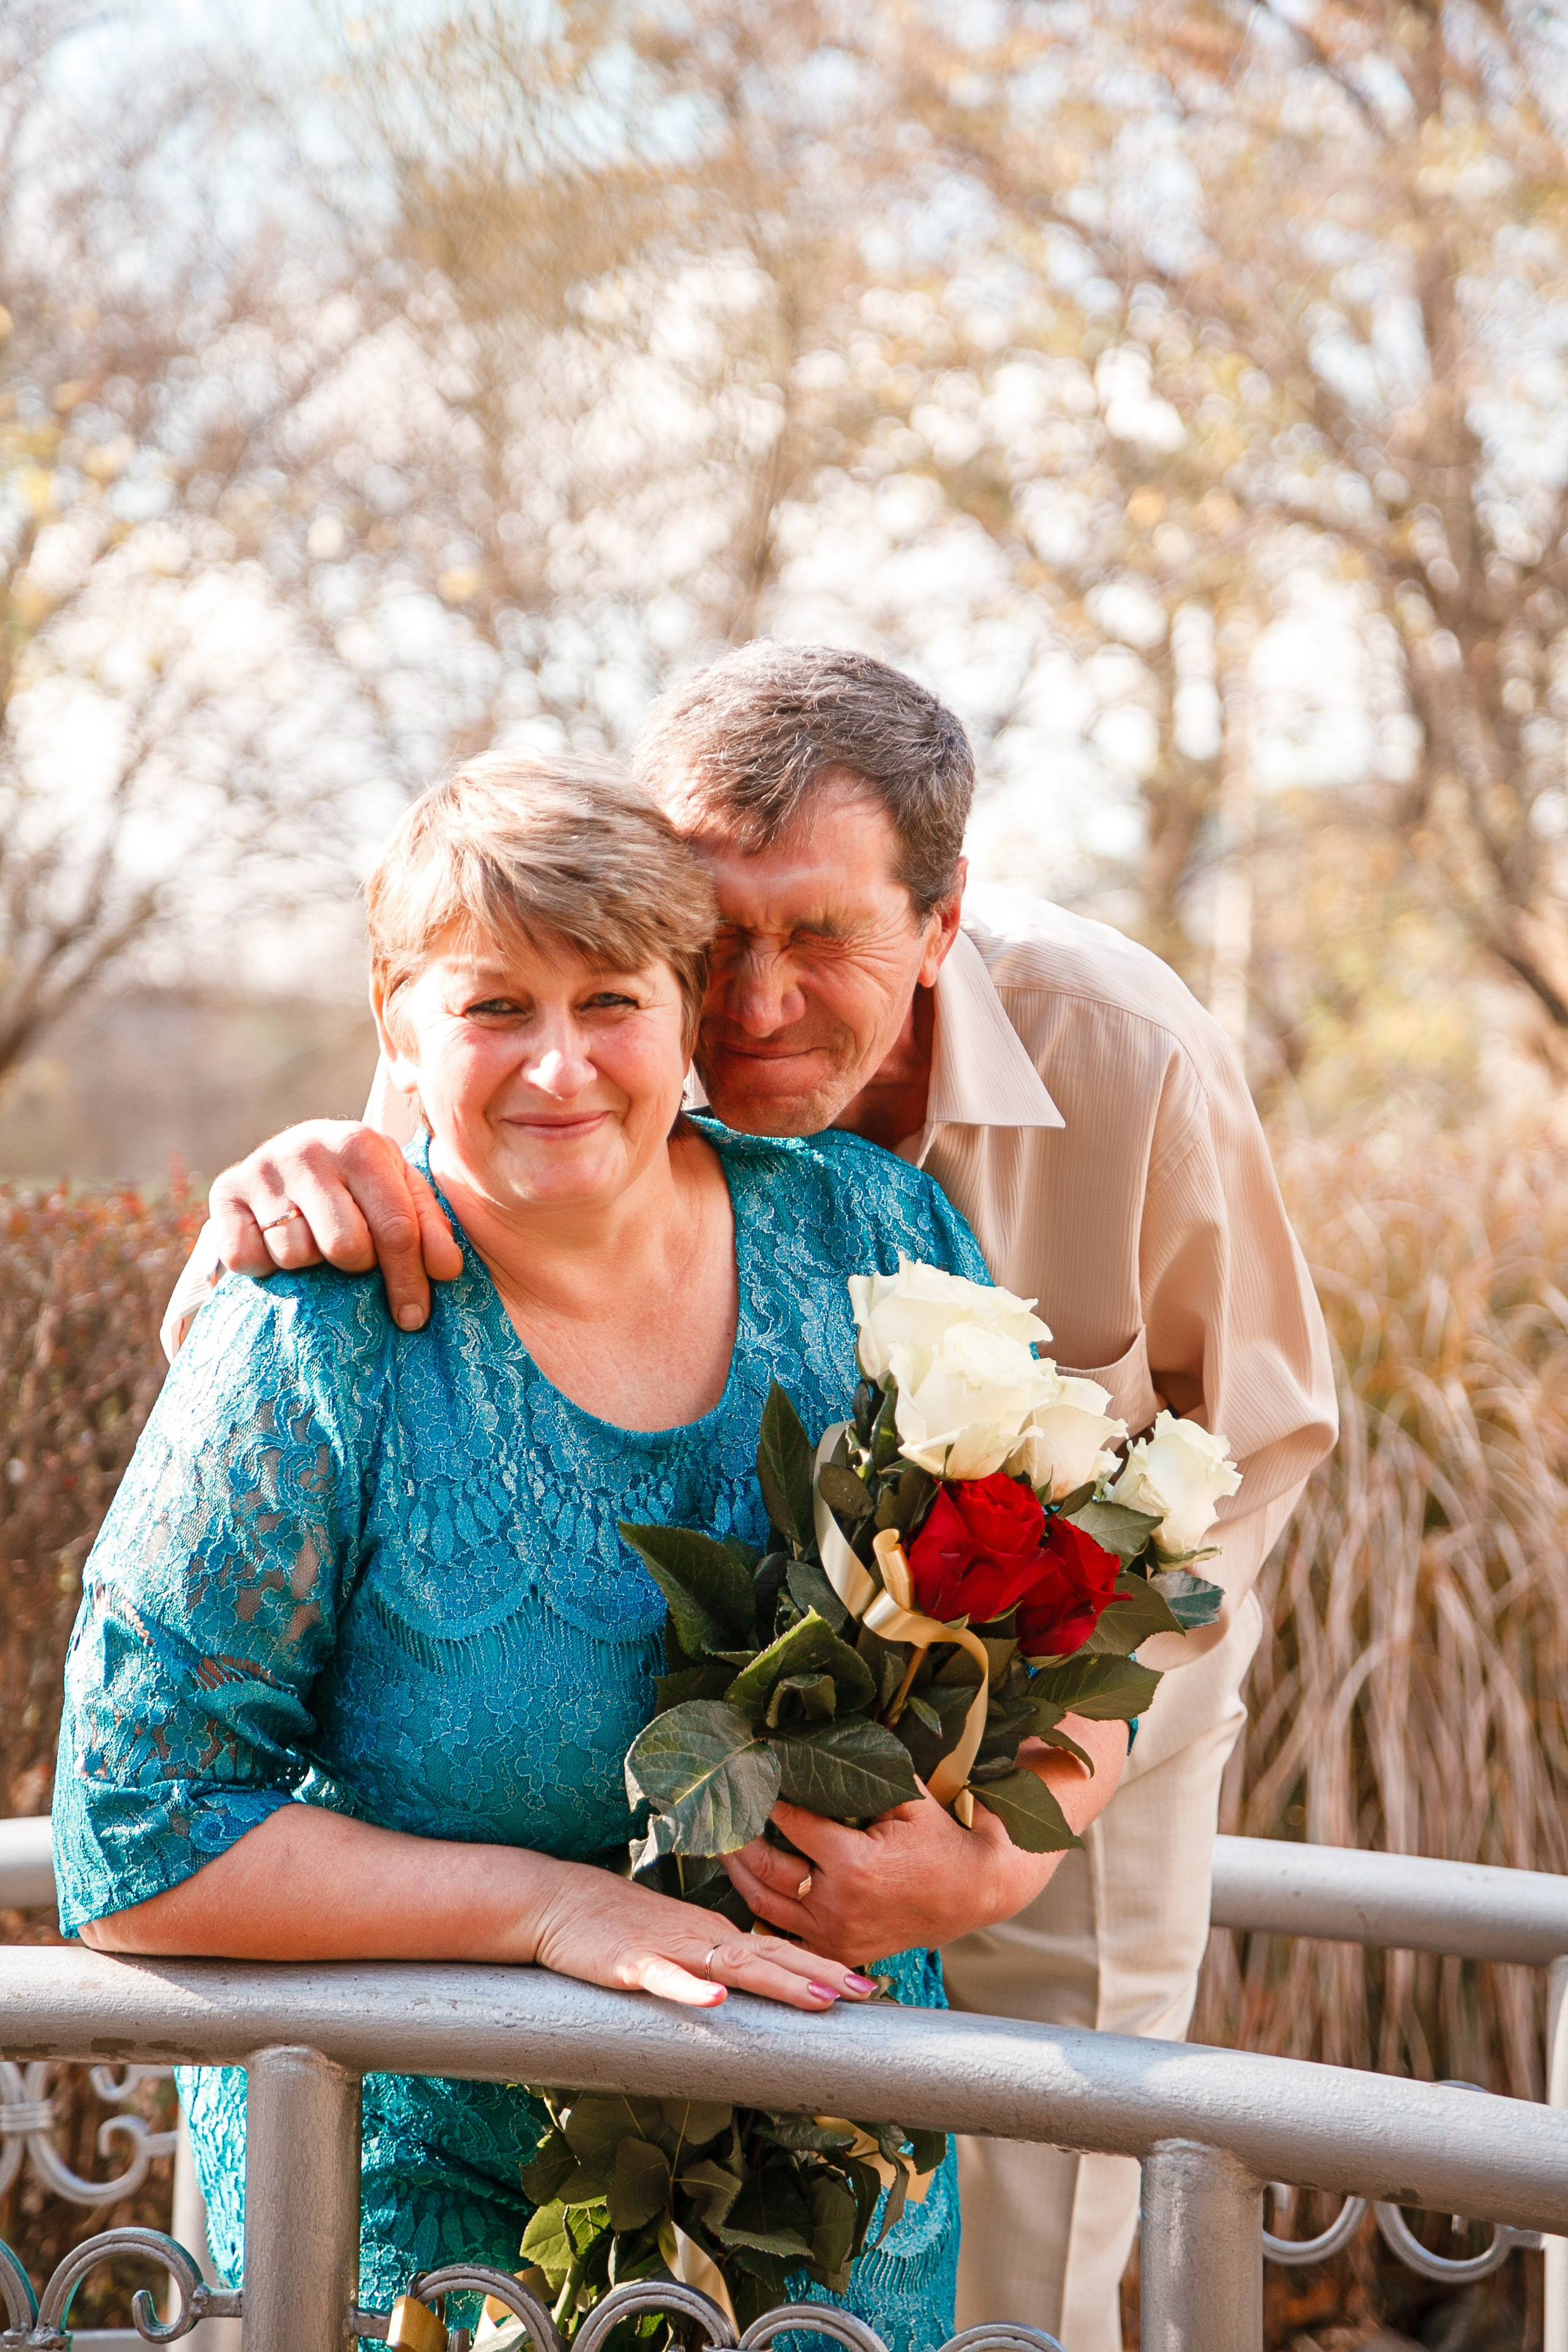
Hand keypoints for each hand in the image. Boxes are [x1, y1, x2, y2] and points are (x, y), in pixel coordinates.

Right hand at [208, 1121, 463, 1330]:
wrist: (298, 1156)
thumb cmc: (362, 1184)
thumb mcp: (403, 1193)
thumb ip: (430, 1229)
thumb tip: (446, 1271)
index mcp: (361, 1144)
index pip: (394, 1228)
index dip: (408, 1280)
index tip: (414, 1317)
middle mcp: (307, 1149)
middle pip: (344, 1247)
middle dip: (356, 1265)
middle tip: (354, 1257)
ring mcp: (261, 1169)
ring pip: (294, 1255)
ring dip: (309, 1263)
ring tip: (313, 1240)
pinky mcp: (223, 1192)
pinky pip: (245, 1260)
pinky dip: (263, 1266)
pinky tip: (276, 1245)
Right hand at [527, 1858, 882, 2013]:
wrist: (558, 1900)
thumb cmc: (618, 1927)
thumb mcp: (675, 1945)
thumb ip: (712, 1963)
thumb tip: (753, 1989)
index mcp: (715, 1936)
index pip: (779, 1952)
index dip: (822, 1968)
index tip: (867, 1984)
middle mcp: (702, 1938)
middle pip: (771, 1957)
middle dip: (821, 1975)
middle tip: (868, 1989)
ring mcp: (668, 1949)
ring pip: (733, 1965)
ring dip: (779, 1982)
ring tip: (820, 1998)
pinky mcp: (629, 1963)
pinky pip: (663, 1978)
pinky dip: (690, 1990)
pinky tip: (715, 2001)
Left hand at [721, 1789, 1051, 1968]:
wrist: (971, 1894)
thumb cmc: (939, 1839)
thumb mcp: (908, 1799)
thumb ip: (865, 1775)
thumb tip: (817, 1741)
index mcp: (855, 1864)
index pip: (791, 1822)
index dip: (767, 1797)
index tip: (750, 1775)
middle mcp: (838, 1904)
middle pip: (767, 1867)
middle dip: (738, 1837)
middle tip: (721, 1812)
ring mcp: (835, 1934)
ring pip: (765, 1905)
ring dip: (739, 1874)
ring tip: (723, 1846)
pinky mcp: (838, 1950)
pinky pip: (784, 1934)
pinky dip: (761, 1911)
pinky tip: (748, 1886)